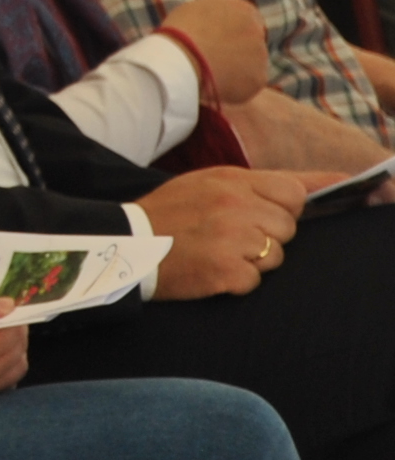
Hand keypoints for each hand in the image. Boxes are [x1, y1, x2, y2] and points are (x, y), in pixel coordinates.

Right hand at [139, 165, 308, 299]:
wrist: (125, 243)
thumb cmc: (170, 213)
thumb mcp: (208, 183)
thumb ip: (261, 183)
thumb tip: (334, 180)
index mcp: (230, 179)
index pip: (293, 192)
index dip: (281, 208)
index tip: (260, 215)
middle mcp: (235, 204)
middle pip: (287, 228)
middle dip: (266, 236)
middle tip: (227, 235)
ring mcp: (231, 237)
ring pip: (276, 256)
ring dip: (252, 260)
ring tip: (216, 251)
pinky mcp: (226, 270)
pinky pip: (254, 280)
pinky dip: (235, 280)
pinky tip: (210, 269)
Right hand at [158, 0, 271, 103]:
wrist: (181, 59)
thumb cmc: (181, 33)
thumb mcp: (195, 10)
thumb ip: (215, 12)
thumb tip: (218, 13)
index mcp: (243, 10)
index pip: (247, 22)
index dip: (232, 33)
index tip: (218, 42)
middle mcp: (257, 30)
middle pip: (251, 44)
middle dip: (236, 51)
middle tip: (213, 59)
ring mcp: (261, 55)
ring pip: (250, 65)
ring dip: (235, 69)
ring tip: (210, 72)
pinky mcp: (259, 78)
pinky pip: (247, 84)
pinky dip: (234, 87)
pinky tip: (216, 84)